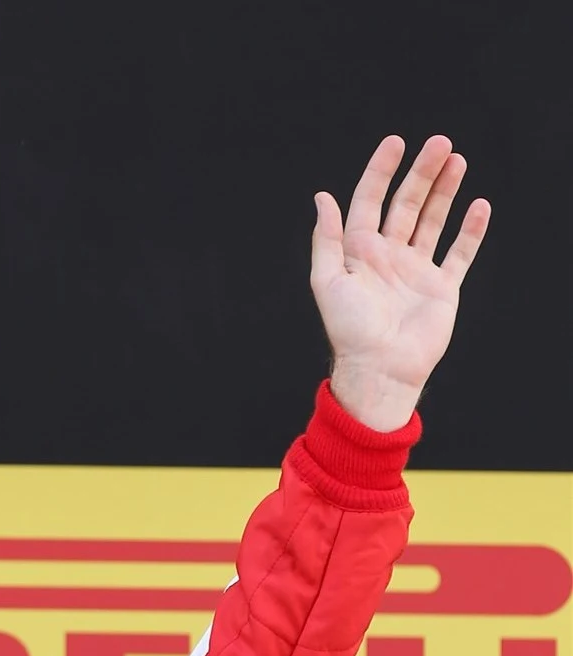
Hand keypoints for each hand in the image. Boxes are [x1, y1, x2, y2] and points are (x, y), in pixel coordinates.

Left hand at [310, 134, 491, 430]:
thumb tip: (323, 197)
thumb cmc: (349, 329)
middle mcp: (388, 256)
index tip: (395, 143)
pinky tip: (479, 206)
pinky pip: (459, 253)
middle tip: (439, 142)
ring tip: (457, 160)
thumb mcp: (328, 280)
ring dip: (445, 191)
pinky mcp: (441, 287)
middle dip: (422, 173)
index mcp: (359, 252)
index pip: (370, 201)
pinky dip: (470, 230)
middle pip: (407, 205)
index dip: (381, 172)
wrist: (380, 368)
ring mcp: (416, 270)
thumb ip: (327, 238)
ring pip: (433, 221)